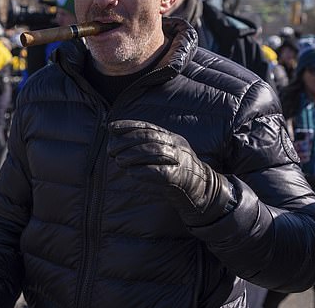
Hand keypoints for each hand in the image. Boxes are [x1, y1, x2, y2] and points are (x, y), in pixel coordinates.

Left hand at [108, 120, 235, 226]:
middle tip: (111, 149)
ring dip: (133, 156)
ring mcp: (180, 160)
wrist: (203, 189)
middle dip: (126, 141)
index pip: (148, 127)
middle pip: (149, 138)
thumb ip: (146, 148)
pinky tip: (131, 174)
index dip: (128, 125)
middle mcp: (176, 145)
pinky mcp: (181, 178)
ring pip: (155, 152)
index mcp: (171, 137)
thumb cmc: (177, 172)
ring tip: (118, 161)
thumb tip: (116, 143)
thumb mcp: (164, 155)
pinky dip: (144, 172)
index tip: (111, 127)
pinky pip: (161, 172)